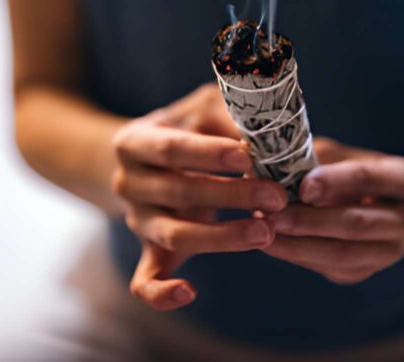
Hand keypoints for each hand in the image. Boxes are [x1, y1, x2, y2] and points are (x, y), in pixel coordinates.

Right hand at [112, 84, 288, 309]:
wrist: (150, 157)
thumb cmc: (189, 127)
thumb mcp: (204, 109)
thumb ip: (230, 117)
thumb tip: (270, 131)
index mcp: (135, 141)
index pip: (170, 148)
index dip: (208, 154)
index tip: (248, 157)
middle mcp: (128, 183)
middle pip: (177, 192)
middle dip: (231, 195)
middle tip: (276, 197)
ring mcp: (137, 221)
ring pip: (172, 235)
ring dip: (220, 237)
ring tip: (266, 232)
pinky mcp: (147, 252)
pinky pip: (144, 282)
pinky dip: (161, 294)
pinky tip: (190, 293)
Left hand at [264, 138, 403, 284]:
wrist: (388, 208)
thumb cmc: (360, 172)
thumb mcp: (349, 155)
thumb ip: (322, 157)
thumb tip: (279, 163)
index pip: (369, 179)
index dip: (334, 182)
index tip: (302, 186)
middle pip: (358, 224)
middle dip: (312, 221)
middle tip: (275, 215)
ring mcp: (391, 252)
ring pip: (344, 254)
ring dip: (301, 245)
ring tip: (267, 232)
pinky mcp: (366, 271)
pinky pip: (331, 268)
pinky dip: (299, 256)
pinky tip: (274, 244)